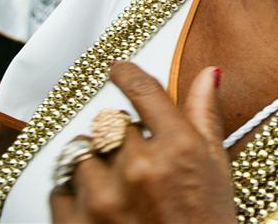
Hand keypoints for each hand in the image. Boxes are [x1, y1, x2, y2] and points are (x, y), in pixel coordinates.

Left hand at [50, 62, 234, 222]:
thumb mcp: (217, 170)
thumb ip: (206, 117)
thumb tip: (208, 73)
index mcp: (179, 147)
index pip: (143, 90)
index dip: (127, 74)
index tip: (118, 69)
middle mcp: (139, 166)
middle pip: (110, 122)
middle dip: (119, 135)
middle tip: (132, 158)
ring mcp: (104, 196)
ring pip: (81, 152)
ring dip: (94, 163)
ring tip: (114, 184)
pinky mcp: (77, 223)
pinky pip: (60, 188)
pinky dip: (74, 193)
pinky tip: (99, 206)